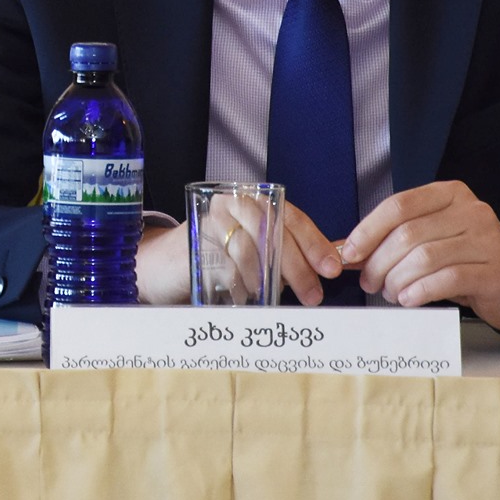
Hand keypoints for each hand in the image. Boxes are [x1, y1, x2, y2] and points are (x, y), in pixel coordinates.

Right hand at [136, 198, 344, 306]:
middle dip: (298, 266)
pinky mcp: (193, 243)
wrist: (161, 266)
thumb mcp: (257, 251)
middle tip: (313, 295)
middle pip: (273, 231)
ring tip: (280, 299)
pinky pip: (227, 265)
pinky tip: (248, 296)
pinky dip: (242, 284)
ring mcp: (210, 221)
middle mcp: (231, 203)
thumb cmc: (215, 259)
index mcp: (251, 200)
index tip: (332, 268)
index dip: (313, 242)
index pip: (290, 216)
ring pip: (252, 248)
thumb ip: (291, 253)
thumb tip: (337, 260)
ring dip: (270, 279)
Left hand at [339, 181, 499, 330]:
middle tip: (370, 283)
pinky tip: (409, 300)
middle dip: (379, 262)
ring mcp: (486, 240)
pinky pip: (447, 279)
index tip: (350, 253)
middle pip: (408, 234)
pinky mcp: (495, 271)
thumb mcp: (430, 241)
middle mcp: (470, 211)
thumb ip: (391, 240)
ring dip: (398, 280)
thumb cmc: (466, 259)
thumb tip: (345, 251)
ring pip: (425, 258)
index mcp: (449, 194)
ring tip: (390, 293)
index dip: (368, 230)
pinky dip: (420, 291)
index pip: (398, 206)